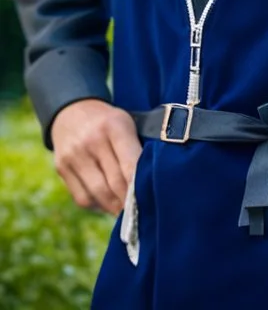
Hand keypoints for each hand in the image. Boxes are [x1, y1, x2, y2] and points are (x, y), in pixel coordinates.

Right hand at [51, 99, 141, 215]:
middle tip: (139, 212)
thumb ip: (137, 149)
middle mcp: (92, 140)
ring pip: (97, 193)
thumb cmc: (109, 122)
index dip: (139, 188)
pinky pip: (81, 197)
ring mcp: (74, 155)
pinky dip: (96, 205)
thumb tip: (149, 184)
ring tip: (124, 211)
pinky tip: (106, 204)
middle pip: (114, 183)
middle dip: (127, 201)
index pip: (130, 165)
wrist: (73, 110)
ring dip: (112, 207)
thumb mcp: (127, 123)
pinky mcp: (62, 167)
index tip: (149, 201)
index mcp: (115, 125)